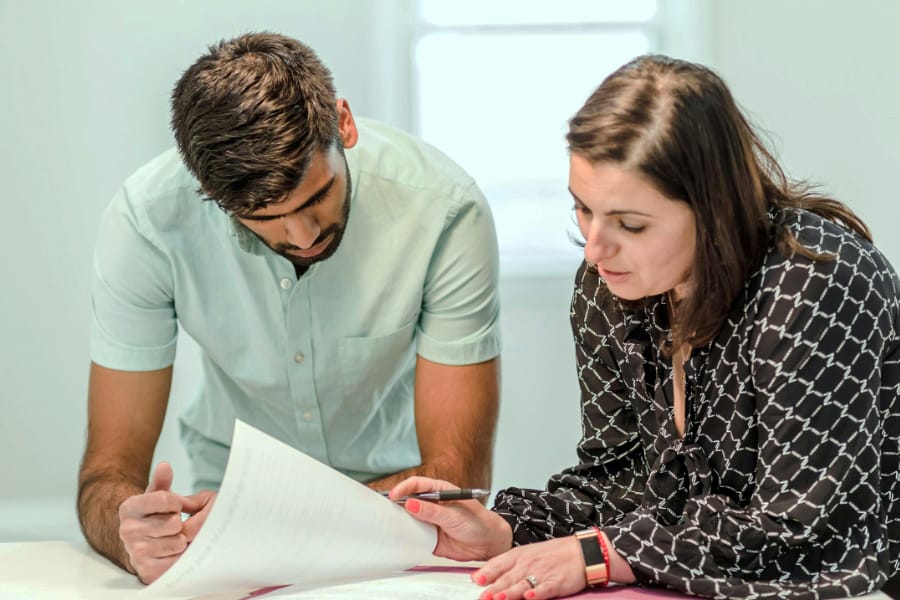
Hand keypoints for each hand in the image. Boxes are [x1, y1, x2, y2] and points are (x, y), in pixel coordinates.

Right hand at [117, 462, 215, 583]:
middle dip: (179, 523)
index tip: (174, 506)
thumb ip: (161, 481)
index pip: (166, 499)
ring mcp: (135, 552)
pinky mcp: (146, 570)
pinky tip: (171, 553)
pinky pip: (176, 562)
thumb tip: (164, 467)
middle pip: (174, 523)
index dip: (177, 503)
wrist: (140, 545)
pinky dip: (179, 557)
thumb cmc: (153, 517)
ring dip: (181, 541)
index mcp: (129, 508)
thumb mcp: (156, 496)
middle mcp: (128, 530)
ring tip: (171, 539)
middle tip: (172, 525)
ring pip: (177, 542)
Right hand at [390, 476, 512, 560]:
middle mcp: (432, 505)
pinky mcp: (428, 538)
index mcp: (439, 491)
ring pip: (408, 519)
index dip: (404, 488)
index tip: (394, 495)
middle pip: (408, 500)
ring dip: (399, 521)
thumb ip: (433, 511)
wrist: (489, 544)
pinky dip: (406, 537)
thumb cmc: (479, 523)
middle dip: (396, 504)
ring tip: (389, 524)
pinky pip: (413, 536)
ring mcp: (429, 521)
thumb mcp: (455, 515)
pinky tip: (400, 538)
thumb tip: (411, 504)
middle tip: (385, 510)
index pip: (417, 485)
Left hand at [471, 536, 585, 599]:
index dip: (487, 572)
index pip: (499, 563)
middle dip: (493, 589)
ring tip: (498, 598)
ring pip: (522, 584)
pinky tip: (529, 597)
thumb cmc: (553, 554)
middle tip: (482, 597)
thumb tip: (484, 575)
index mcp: (519, 555)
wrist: (581, 551)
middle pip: (508, 578)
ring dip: (509, 592)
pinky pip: (544, 589)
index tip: (475, 580)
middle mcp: (528, 564)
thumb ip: (508, 565)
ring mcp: (542, 573)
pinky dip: (537, 593)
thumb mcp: (528, 554)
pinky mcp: (556, 582)